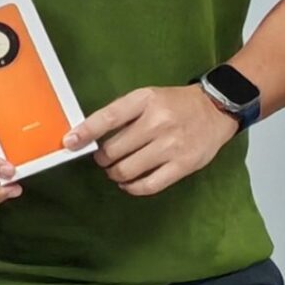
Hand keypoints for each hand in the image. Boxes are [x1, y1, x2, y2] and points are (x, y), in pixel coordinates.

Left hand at [63, 86, 238, 196]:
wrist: (215, 109)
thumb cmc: (174, 104)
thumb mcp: (146, 97)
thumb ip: (121, 114)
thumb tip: (87, 135)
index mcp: (145, 101)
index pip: (108, 118)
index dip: (85, 132)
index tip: (69, 142)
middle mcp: (158, 122)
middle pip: (114, 150)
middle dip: (102, 158)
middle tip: (104, 158)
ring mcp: (172, 145)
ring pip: (127, 169)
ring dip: (114, 173)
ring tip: (115, 170)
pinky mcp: (184, 165)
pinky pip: (149, 184)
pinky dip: (132, 187)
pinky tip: (128, 183)